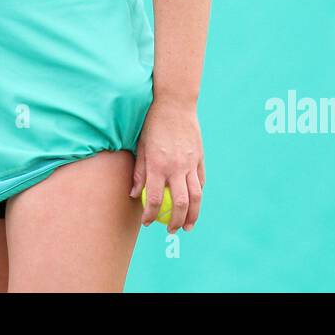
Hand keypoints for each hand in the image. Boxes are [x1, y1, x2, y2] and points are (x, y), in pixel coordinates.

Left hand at [130, 97, 203, 232]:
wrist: (174, 104)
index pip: (153, 198)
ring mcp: (190, 163)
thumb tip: (134, 194)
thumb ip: (139, 172)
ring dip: (193, 215)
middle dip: (175, 221)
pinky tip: (194, 204)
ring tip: (188, 226)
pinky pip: (200, 182)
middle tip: (170, 230)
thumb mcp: (140, 147)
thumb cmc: (152, 124)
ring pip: (196, 196)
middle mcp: (175, 167)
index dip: (150, 215)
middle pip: (179, 203)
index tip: (147, 223)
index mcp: (157, 165)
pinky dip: (198, 195)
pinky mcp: (199, 158)